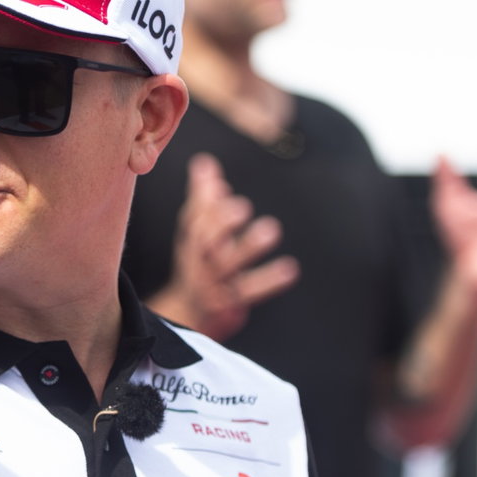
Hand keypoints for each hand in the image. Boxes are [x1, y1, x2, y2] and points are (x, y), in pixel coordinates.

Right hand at [149, 153, 299, 340]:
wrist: (186, 314)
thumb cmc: (197, 262)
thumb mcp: (196, 230)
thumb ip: (203, 197)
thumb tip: (204, 161)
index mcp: (191, 241)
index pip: (194, 221)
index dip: (206, 205)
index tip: (221, 186)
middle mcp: (198, 261)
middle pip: (204, 242)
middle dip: (221, 224)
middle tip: (241, 207)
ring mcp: (211, 283)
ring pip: (226, 266)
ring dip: (247, 247)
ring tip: (270, 229)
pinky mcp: (227, 305)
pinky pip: (247, 293)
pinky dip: (268, 281)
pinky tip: (290, 269)